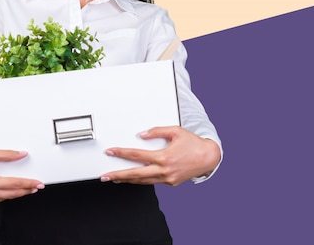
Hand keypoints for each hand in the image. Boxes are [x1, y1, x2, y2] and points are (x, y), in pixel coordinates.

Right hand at [0, 148, 44, 205]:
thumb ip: (7, 155)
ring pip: (1, 198)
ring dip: (13, 194)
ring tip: (23, 189)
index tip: (38, 184)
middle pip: (11, 194)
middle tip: (35, 187)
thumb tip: (20, 154)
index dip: (29, 183)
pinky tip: (5, 191)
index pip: (15, 184)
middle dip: (25, 190)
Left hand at [100, 126, 220, 185]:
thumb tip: (141, 135)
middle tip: (105, 176)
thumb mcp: (175, 131)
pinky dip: (141, 180)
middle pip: (135, 174)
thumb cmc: (193, 143)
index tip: (111, 152)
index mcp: (164, 157)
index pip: (137, 155)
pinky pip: (152, 182)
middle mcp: (164, 170)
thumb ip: (157, 131)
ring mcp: (167, 179)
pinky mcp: (170, 183)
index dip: (122, 153)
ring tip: (115, 178)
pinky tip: (134, 178)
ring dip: (127, 180)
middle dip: (118, 175)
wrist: (208, 157)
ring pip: (142, 181)